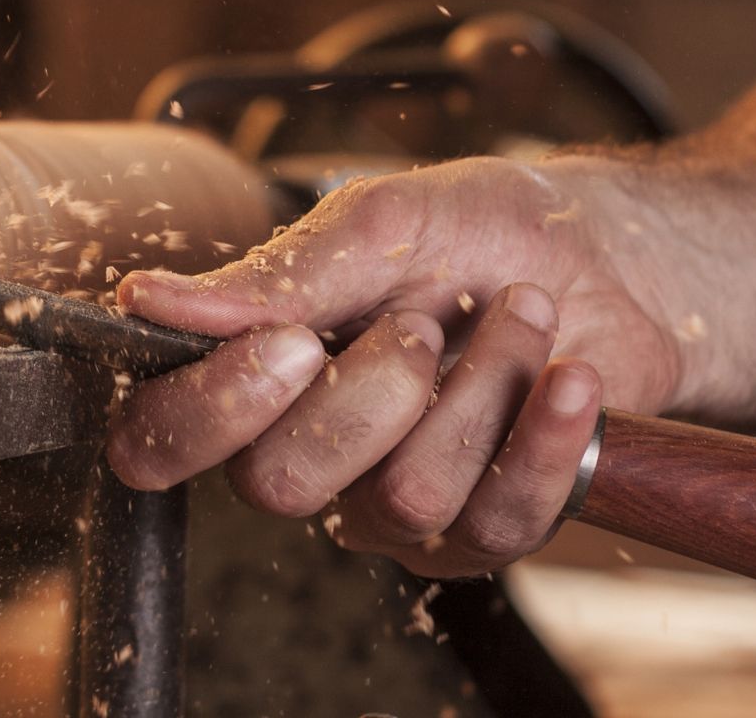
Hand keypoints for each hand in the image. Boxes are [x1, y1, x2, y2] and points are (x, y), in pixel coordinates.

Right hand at [105, 157, 682, 577]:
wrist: (607, 254)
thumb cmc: (479, 230)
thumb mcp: (379, 224)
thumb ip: (275, 276)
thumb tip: (147, 300)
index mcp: (251, 376)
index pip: (159, 441)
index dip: (211, 410)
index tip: (293, 341)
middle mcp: (306, 455)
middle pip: (279, 484)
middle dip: (368, 393)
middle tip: (425, 321)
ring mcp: (395, 505)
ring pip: (406, 497)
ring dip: (482, 388)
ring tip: (522, 314)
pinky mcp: (486, 531)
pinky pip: (503, 520)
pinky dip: (548, 435)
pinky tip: (570, 376)